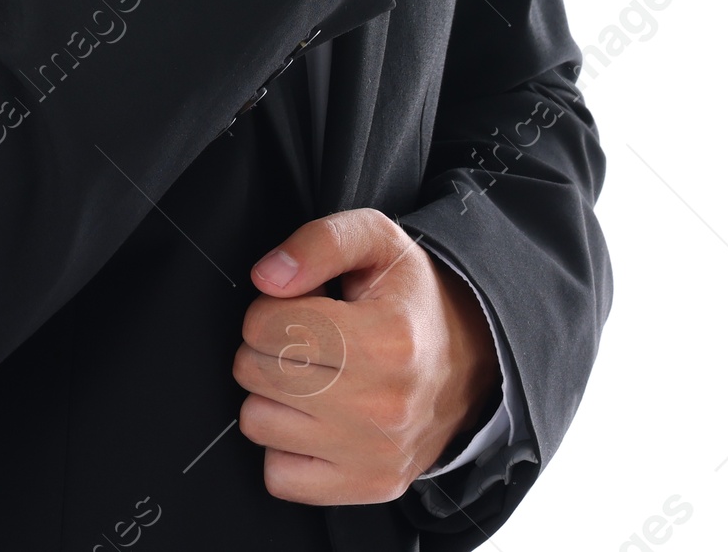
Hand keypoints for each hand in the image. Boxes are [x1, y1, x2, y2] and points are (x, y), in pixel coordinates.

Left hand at [233, 208, 501, 504]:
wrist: (471, 359)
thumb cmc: (410, 297)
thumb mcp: (375, 241)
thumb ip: (317, 242)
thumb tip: (266, 278)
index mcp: (386, 337)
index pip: (266, 326)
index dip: (268, 308)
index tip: (298, 308)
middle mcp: (384, 404)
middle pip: (256, 373)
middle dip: (265, 349)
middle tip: (303, 342)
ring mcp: (377, 454)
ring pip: (258, 424)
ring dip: (271, 398)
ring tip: (310, 378)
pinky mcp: (370, 487)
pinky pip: (280, 476)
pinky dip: (285, 448)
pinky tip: (314, 420)